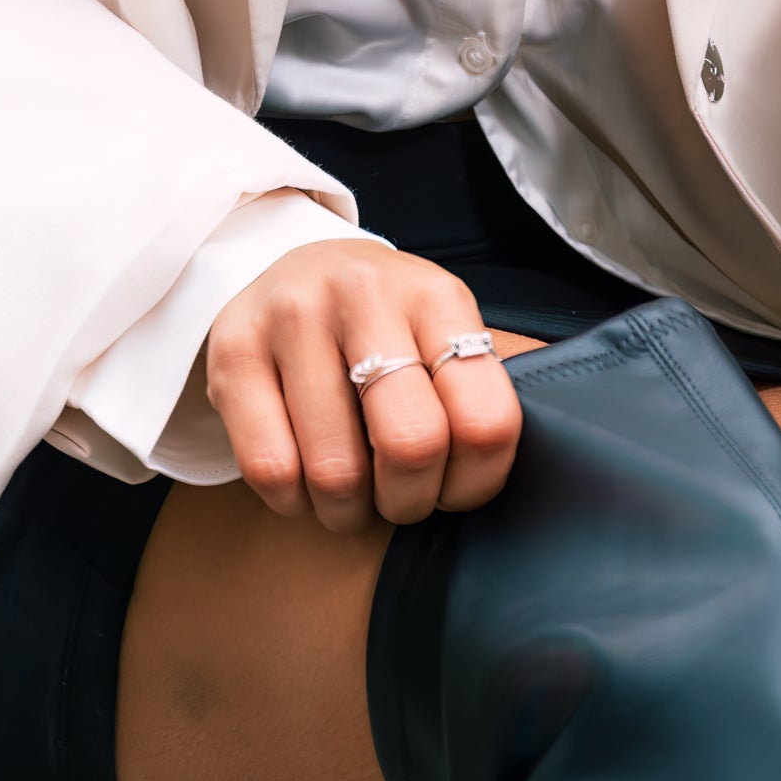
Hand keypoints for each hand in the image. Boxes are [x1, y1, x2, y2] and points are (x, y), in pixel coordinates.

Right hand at [205, 238, 523, 531]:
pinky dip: (292, 503)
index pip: (486, 420)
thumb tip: (548, 445)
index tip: (454, 485)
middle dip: (409, 502)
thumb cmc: (384, 328)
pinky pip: (271, 472)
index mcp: (435, 294)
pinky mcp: (232, 350)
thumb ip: (484, 388)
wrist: (289, 269)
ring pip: (335, 472)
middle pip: (413, 445)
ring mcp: (292, 316)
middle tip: (398, 497)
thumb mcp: (441, 333)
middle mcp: (364, 292)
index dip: (475, 483)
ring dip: (347, 510)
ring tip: (350, 491)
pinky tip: (302, 480)